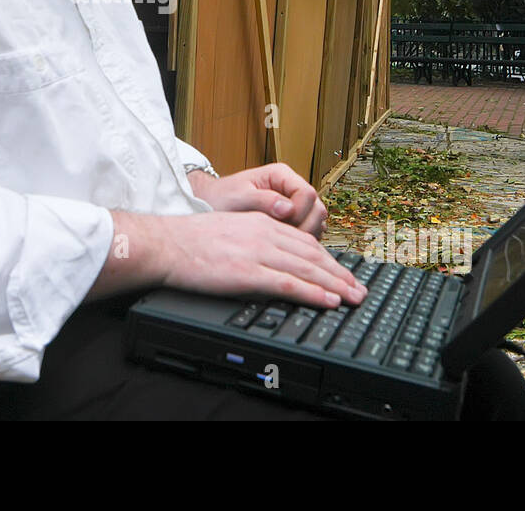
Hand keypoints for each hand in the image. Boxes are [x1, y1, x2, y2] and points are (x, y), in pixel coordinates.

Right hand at [157, 211, 364, 307]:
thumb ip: (255, 243)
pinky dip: (312, 293)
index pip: (305, 242)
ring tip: (352, 298)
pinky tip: (327, 301)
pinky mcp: (248, 272)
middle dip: (340, 274)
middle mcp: (265, 234)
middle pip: (313, 255)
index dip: (328, 261)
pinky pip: (288, 284)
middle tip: (359, 290)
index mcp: (261, 223)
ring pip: (307, 269)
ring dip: (335, 285)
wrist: (166, 243)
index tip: (343, 275)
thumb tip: (271, 263)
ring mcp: (258, 253)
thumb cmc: (190, 241)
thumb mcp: (231, 232)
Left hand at [190, 162, 327, 238]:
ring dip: (304, 237)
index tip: (283, 223)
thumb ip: (263, 200)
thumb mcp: (238, 196)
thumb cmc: (220, 198)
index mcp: (281, 175)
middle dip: (304, 227)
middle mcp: (290, 188)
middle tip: (284, 239)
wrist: (209, 206)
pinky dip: (299, 242)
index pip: (307, 193)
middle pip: (316, 209)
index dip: (299, 212)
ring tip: (282, 245)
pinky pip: (307, 232)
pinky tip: (284, 248)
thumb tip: (287, 208)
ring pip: (315, 222)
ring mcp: (293, 205)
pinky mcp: (291, 220)